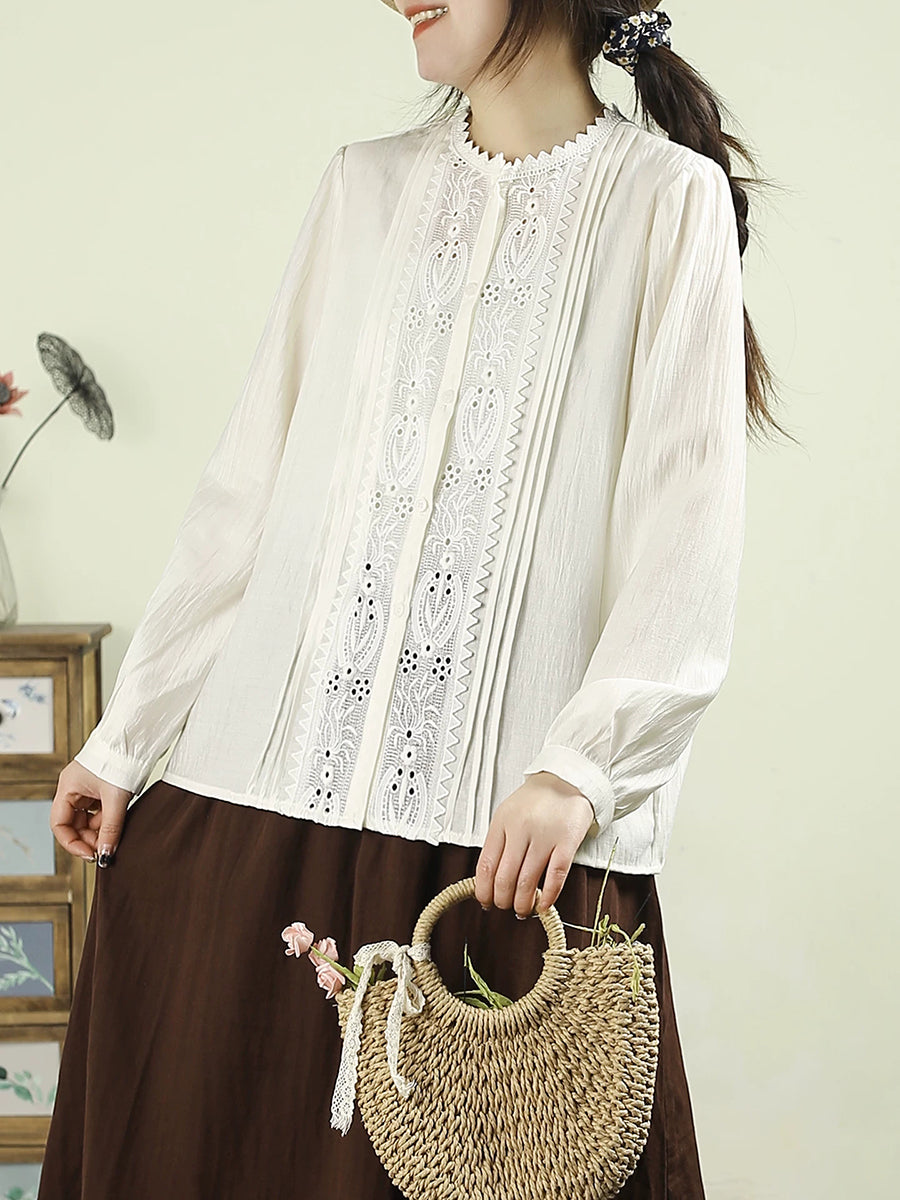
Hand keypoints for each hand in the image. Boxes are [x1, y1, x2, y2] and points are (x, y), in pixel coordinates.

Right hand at [50, 760, 133, 865]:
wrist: (139, 738)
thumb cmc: (122, 759)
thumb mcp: (116, 798)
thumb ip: (111, 828)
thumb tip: (105, 854)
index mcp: (68, 787)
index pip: (59, 824)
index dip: (71, 843)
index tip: (90, 854)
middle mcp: (75, 788)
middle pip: (74, 824)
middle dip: (89, 839)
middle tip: (106, 851)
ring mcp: (88, 788)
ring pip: (89, 820)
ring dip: (100, 832)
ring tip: (115, 839)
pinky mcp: (103, 788)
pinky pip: (100, 812)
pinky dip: (108, 822)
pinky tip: (119, 826)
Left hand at [474, 771, 595, 918]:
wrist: (568, 779)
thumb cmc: (536, 800)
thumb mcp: (508, 814)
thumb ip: (498, 842)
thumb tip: (488, 879)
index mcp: (502, 823)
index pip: (486, 865)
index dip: (483, 890)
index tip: (485, 901)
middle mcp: (521, 830)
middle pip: (504, 878)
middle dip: (502, 901)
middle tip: (505, 907)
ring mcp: (545, 836)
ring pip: (527, 881)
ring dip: (523, 903)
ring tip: (523, 910)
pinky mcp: (567, 842)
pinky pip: (556, 876)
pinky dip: (548, 896)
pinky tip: (543, 905)